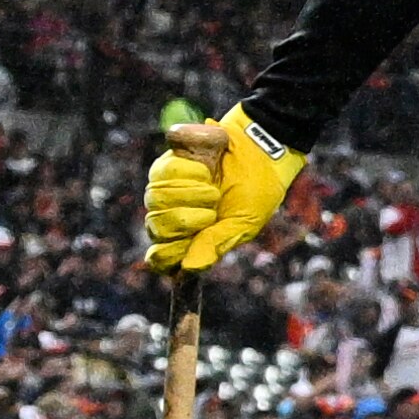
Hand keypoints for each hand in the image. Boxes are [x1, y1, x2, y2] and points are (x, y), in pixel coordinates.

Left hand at [143, 111, 304, 273]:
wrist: (262, 150)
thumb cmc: (257, 189)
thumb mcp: (243, 222)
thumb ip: (216, 244)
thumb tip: (189, 269)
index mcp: (192, 237)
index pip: (161, 256)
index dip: (166, 255)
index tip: (183, 247)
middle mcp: (174, 214)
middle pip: (156, 227)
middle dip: (185, 219)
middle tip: (212, 211)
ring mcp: (166, 189)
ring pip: (156, 199)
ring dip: (190, 194)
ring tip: (213, 188)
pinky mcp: (166, 164)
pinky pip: (162, 173)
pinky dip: (188, 172)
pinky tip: (207, 169)